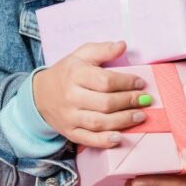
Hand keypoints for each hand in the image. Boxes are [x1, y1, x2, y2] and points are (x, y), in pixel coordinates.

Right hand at [32, 41, 150, 148]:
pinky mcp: (69, 132)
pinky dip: (104, 141)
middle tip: (145, 100)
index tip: (140, 83)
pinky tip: (119, 138)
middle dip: (129, 102)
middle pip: (105, 103)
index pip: (105, 81)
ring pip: (99, 122)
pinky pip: (88, 139)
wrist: (39, 94)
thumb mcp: (82, 55)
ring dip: (123, 121)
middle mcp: (71, 97)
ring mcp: (69, 117)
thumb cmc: (67, 72)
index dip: (126, 82)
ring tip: (140, 116)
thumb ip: (103, 49)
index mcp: (75, 74)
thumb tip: (123, 45)